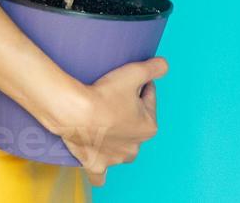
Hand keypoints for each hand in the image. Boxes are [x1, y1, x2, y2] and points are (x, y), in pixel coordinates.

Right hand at [53, 56, 166, 185]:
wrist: (75, 111)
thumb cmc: (105, 94)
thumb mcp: (134, 72)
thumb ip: (154, 68)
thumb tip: (164, 64)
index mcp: (149, 127)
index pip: (148, 98)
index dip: (139, 85)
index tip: (127, 79)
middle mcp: (135, 147)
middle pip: (135, 123)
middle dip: (129, 112)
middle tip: (113, 97)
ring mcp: (115, 158)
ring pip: (122, 149)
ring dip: (118, 138)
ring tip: (104, 120)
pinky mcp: (96, 164)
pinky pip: (100, 175)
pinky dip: (101, 170)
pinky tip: (99, 163)